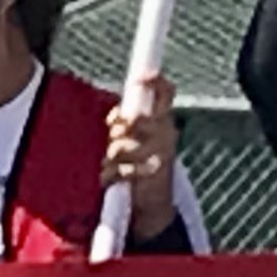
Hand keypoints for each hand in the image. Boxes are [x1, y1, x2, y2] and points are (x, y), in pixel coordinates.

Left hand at [106, 71, 178, 238]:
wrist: (155, 198)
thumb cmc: (142, 160)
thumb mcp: (140, 135)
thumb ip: (129, 119)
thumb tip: (118, 113)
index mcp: (164, 120)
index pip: (166, 94)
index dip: (155, 82)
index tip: (141, 78)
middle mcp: (166, 133)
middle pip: (134, 119)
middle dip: (117, 129)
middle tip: (115, 138)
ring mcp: (161, 153)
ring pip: (122, 146)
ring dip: (111, 157)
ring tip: (113, 163)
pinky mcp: (151, 175)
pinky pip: (121, 169)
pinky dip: (110, 175)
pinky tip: (111, 178)